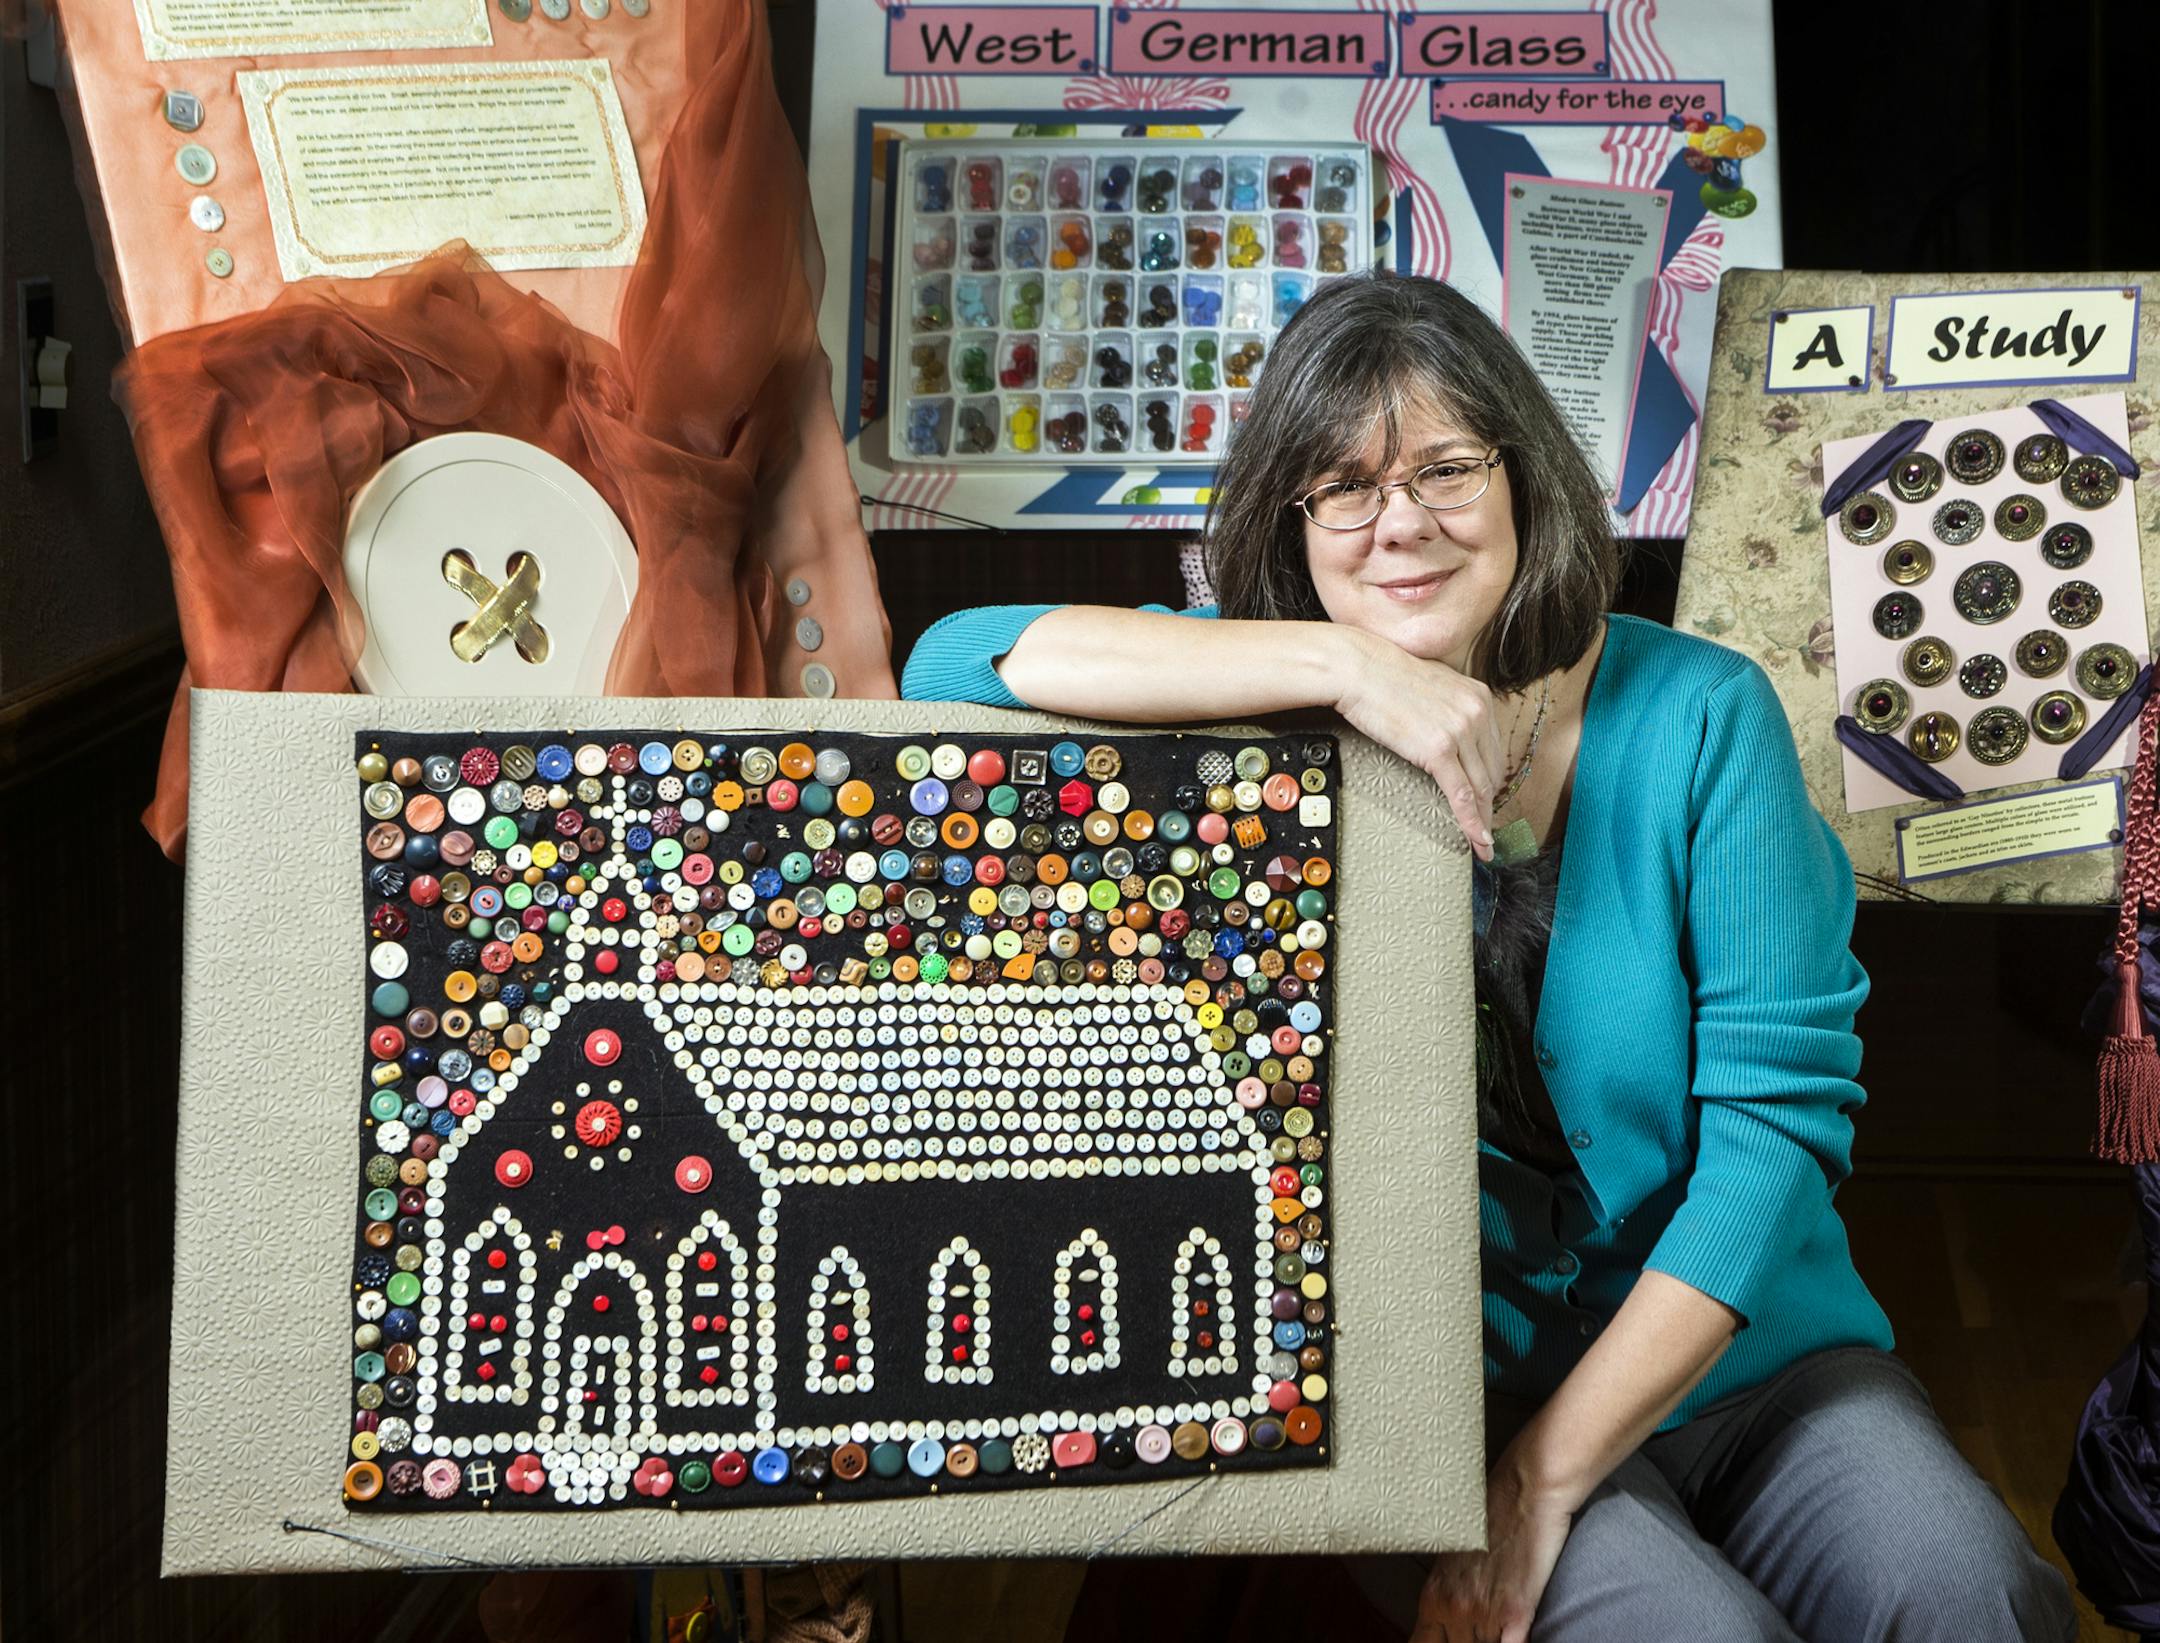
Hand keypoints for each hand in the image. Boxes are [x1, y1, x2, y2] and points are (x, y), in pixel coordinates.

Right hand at [1330, 627, 1505, 859]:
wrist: (1359, 668)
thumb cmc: (1384, 676)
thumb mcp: (1432, 685)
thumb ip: (1450, 707)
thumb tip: (1448, 729)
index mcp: (1479, 696)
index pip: (1494, 749)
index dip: (1491, 779)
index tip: (1488, 799)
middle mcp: (1477, 712)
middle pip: (1492, 771)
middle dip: (1489, 804)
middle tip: (1486, 827)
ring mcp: (1461, 731)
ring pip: (1480, 787)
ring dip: (1483, 819)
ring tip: (1483, 843)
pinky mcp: (1440, 749)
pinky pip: (1461, 794)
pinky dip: (1472, 822)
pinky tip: (1477, 839)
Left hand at [1411, 1442, 1575, 1642]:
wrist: (1527, 1488)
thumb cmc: (1491, 1513)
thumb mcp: (1454, 1555)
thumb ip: (1448, 1591)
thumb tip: (1447, 1616)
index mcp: (1434, 1595)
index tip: (1448, 1637)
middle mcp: (1454, 1607)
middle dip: (1465, 1642)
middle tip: (1479, 1628)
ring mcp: (1484, 1612)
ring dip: (1490, 1639)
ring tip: (1498, 1623)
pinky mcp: (1517, 1611)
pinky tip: (1514, 1630)